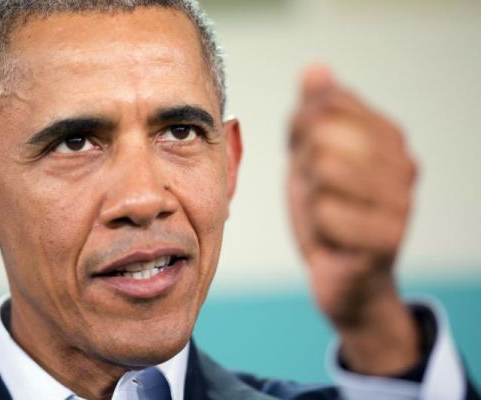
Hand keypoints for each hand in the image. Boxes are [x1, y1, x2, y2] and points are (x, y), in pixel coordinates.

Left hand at [287, 65, 420, 374]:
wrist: (344, 276)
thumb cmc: (329, 213)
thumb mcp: (312, 156)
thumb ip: (313, 111)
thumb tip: (314, 69)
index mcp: (389, 137)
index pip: (325, 106)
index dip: (301, 136)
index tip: (312, 162)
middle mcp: (404, 164)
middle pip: (323, 136)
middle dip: (305, 170)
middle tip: (320, 196)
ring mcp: (401, 202)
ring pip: (325, 170)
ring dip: (311, 199)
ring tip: (329, 216)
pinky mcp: (387, 240)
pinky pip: (326, 213)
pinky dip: (318, 230)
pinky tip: (335, 242)